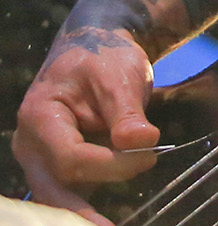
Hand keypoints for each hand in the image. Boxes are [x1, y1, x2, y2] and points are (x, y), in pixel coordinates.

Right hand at [12, 28, 159, 225]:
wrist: (95, 46)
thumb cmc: (104, 57)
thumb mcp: (118, 75)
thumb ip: (127, 112)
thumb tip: (143, 142)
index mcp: (40, 116)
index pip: (72, 157)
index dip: (111, 165)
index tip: (149, 157)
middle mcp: (31, 144)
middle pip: (55, 187)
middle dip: (82, 213)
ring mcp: (40, 158)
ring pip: (59, 195)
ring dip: (85, 210)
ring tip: (108, 225)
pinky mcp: (55, 166)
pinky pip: (68, 190)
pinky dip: (87, 203)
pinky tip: (105, 217)